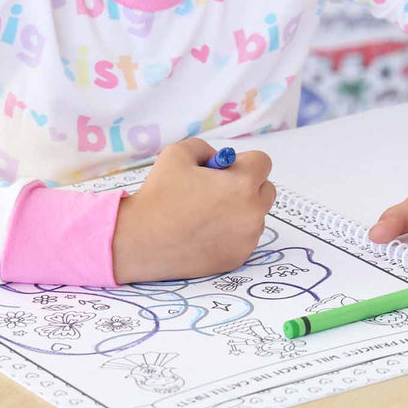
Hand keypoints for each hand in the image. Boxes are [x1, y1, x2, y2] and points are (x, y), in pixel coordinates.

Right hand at [111, 138, 276, 283]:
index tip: (224, 170)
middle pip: (267, 190)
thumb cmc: (159, 194)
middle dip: (248, 186)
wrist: (140, 240)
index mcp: (242, 183)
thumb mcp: (179, 152)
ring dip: (241, 211)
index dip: (243, 162)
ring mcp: (246, 239)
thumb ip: (206, 148)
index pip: (263, 163)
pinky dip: (232, 233)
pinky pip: (244, 239)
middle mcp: (252, 213)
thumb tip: (221, 160)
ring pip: (256, 216)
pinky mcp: (237, 259)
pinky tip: (205, 232)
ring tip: (207, 213)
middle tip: (218, 190)